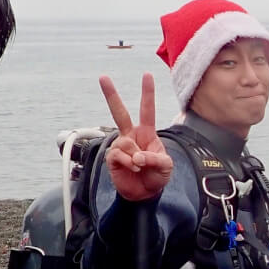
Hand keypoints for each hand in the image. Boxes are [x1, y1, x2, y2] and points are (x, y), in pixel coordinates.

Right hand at [101, 73, 173, 200]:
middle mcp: (131, 135)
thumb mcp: (166, 166)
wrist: (144, 194)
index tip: (147, 75)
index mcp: (146, 132)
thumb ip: (155, 159)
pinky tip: (133, 169)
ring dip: (135, 157)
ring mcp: (120, 145)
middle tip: (103, 77)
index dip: (147, 93)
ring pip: (125, 143)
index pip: (147, 109)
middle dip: (111, 94)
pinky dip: (128, 163)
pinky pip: (118, 155)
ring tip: (140, 167)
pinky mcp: (112, 157)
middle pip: (119, 112)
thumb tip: (137, 157)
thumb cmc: (156, 176)